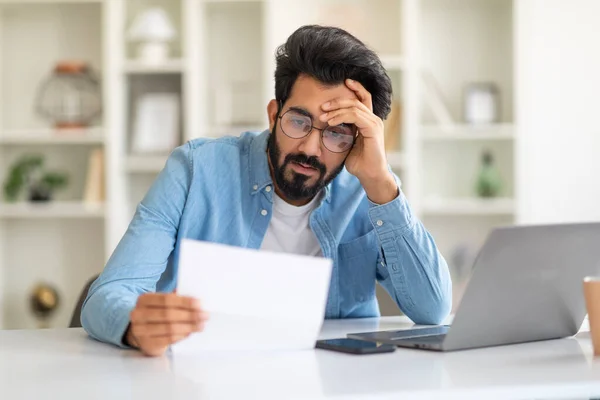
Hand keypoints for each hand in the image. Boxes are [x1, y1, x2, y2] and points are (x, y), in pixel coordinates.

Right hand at [125, 292, 208, 356]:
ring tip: (200, 325)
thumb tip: (195, 300)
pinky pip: (168, 339)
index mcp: (144, 299)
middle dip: (189, 315)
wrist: (141, 333)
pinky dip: (181, 335)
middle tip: (204, 316)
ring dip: (188, 326)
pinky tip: (190, 332)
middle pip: (168, 314)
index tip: (199, 304)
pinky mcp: (147, 344)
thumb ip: (176, 299)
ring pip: (169, 328)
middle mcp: (138, 314)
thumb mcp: (162, 303)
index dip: (184, 302)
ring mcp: (140, 330)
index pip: (166, 299)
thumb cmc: (157, 314)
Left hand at [320, 79, 397, 203]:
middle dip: (337, 101)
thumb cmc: (359, 162)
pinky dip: (341, 117)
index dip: (355, 88)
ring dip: (336, 110)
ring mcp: (374, 124)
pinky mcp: (372, 130)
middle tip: (322, 107)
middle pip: (356, 100)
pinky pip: (355, 116)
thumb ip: (342, 132)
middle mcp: (373, 119)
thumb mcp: (347, 144)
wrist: (369, 176)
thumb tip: (327, 126)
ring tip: (323, 117)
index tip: (342, 83)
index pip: (364, 98)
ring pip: (354, 107)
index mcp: (368, 121)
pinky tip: (330, 123)